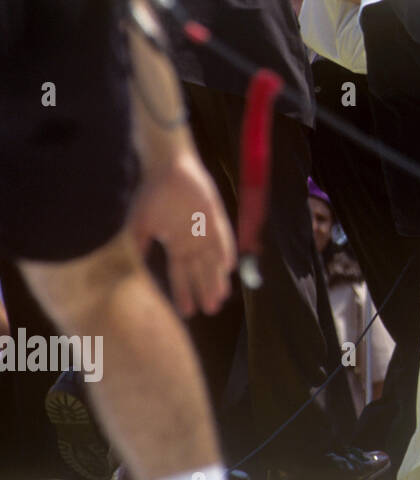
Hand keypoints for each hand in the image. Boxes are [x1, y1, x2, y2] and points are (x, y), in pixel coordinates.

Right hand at [128, 147, 235, 317]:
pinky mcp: (215, 214)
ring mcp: (206, 229)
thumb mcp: (140, 226)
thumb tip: (130, 273)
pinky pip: (222, 235)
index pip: (181, 273)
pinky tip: (228, 265)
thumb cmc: (152, 194)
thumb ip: (138, 249)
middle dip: (204, 290)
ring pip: (213, 259)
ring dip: (217, 277)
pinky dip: (224, 249)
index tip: (187, 313)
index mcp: (177, 244)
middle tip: (210, 310)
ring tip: (220, 297)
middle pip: (201, 271)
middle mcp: (194, 241)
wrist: (165, 167)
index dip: (184, 292)